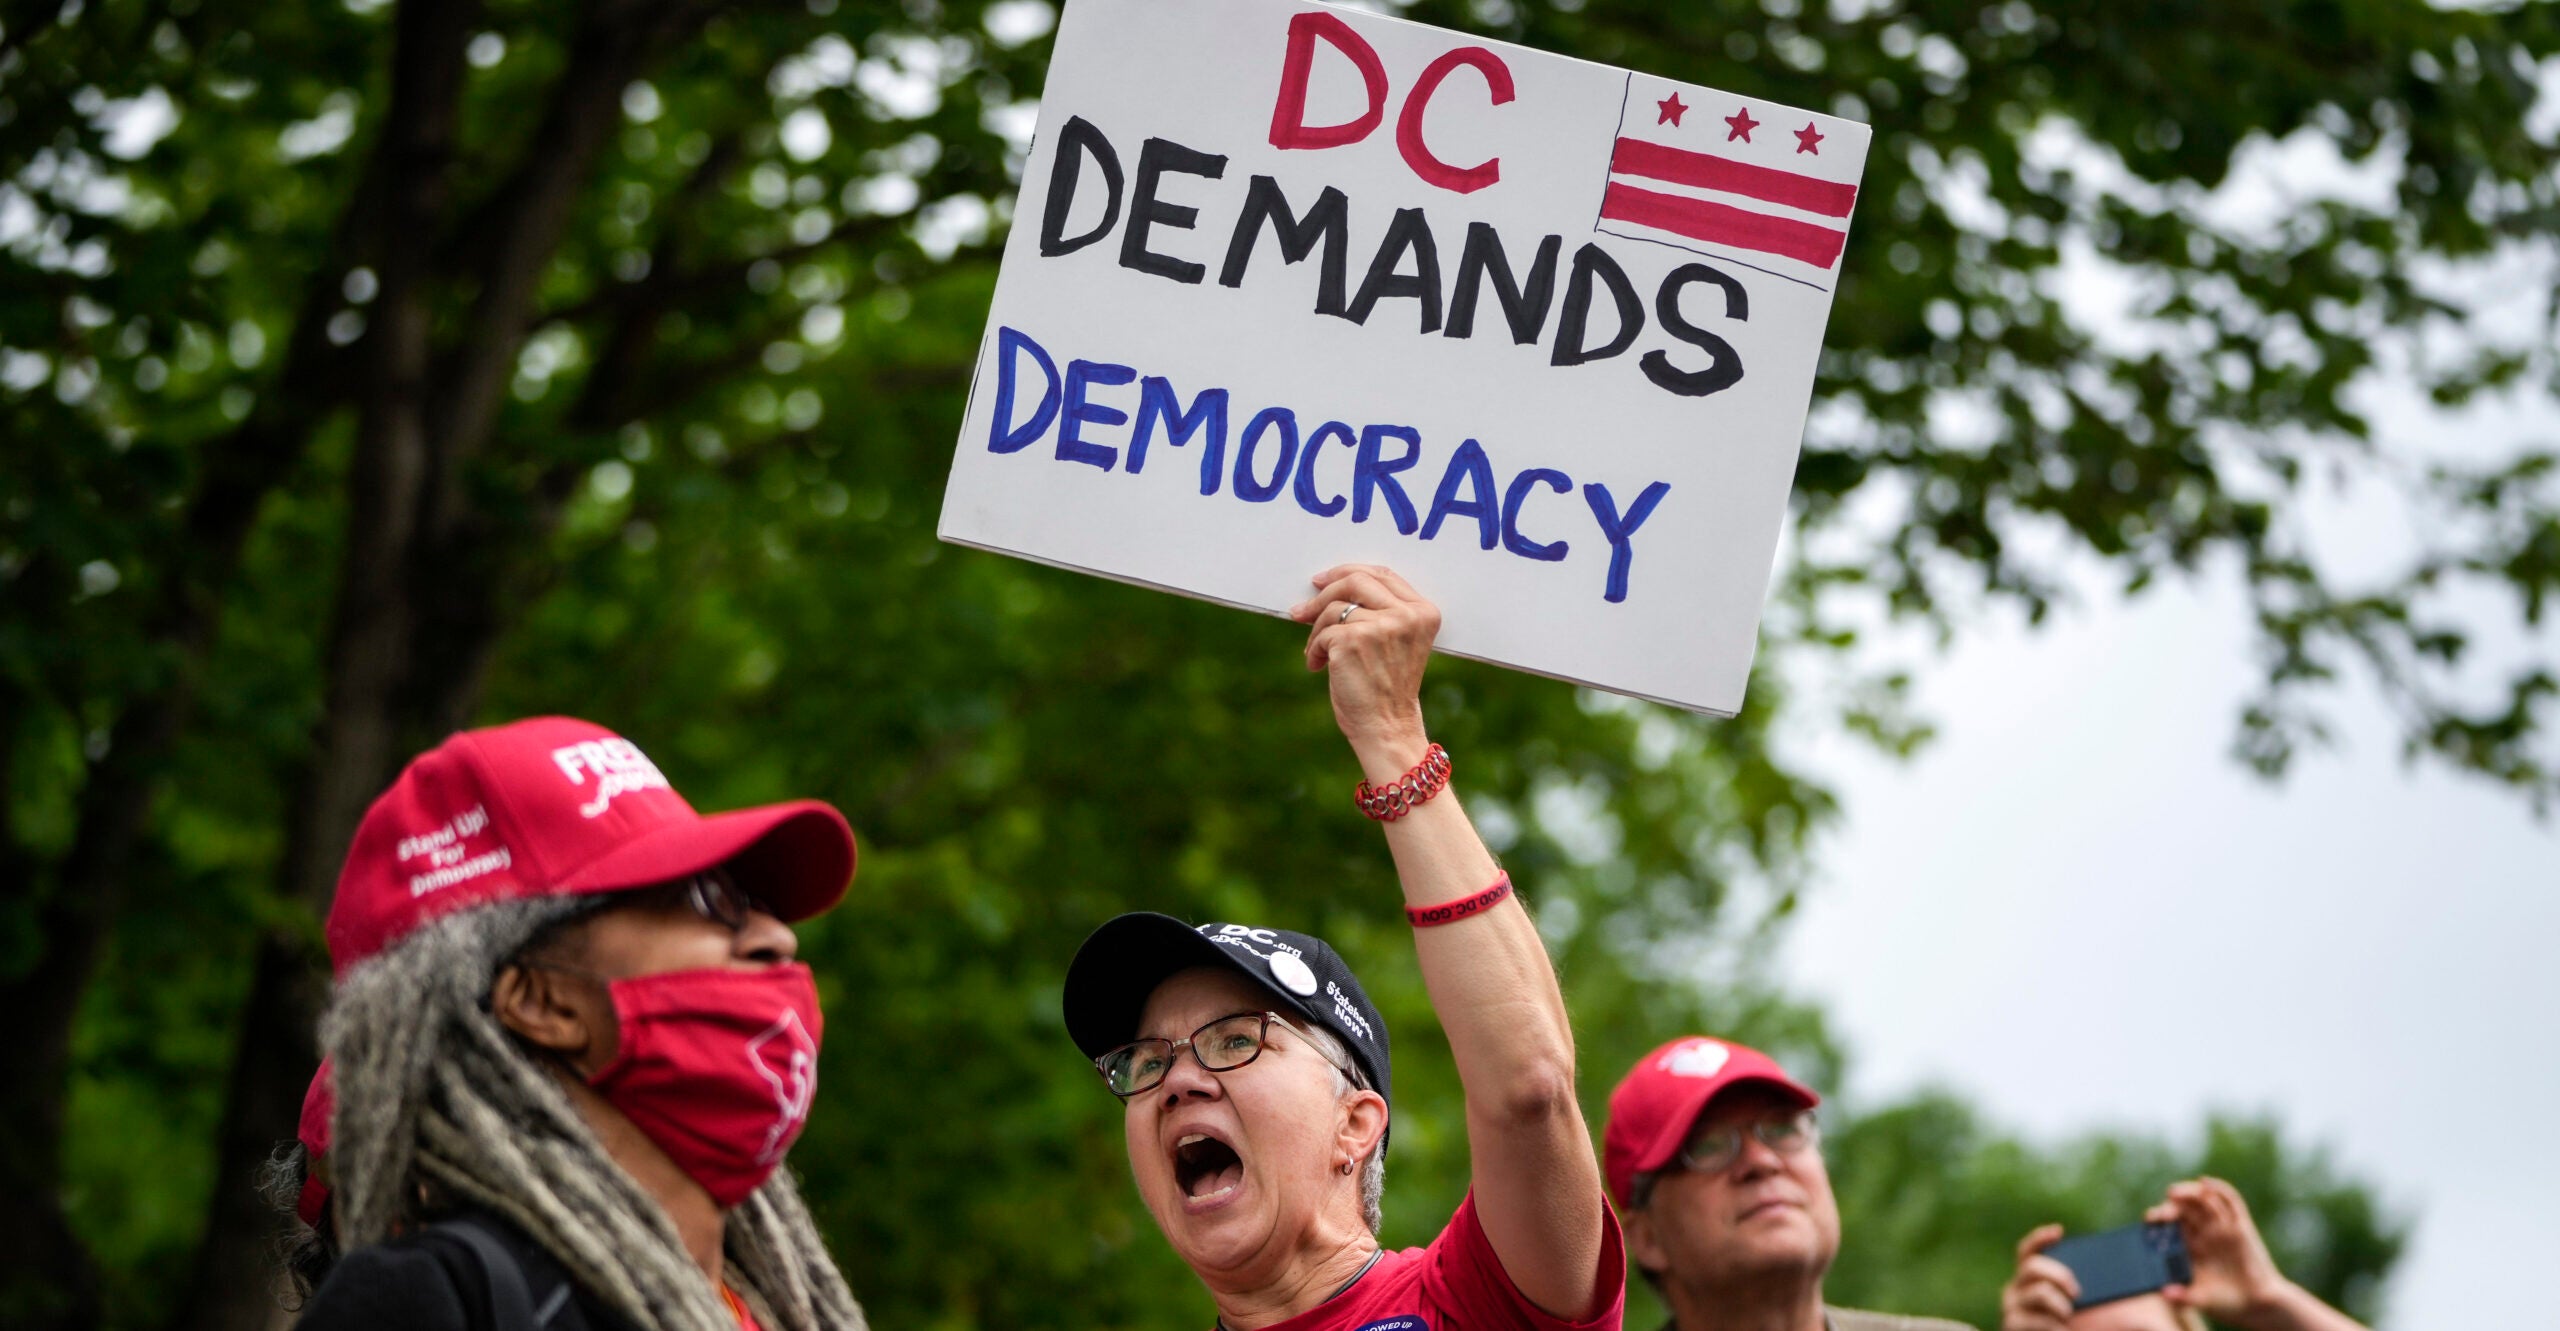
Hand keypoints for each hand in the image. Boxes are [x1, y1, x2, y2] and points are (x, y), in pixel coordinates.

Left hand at [1286, 565, 1437, 773]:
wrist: (1386, 728)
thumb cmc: (1386, 688)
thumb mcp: (1396, 641)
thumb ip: (1379, 611)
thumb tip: (1327, 586)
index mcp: (1424, 611)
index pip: (1383, 574)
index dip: (1348, 571)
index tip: (1323, 580)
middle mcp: (1407, 615)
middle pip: (1356, 580)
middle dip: (1324, 593)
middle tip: (1301, 610)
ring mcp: (1381, 626)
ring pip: (1334, 607)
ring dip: (1317, 631)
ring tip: (1319, 655)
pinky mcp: (1353, 640)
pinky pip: (1322, 632)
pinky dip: (1314, 649)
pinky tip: (1318, 667)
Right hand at [1999, 1224, 2080, 1330]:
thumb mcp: (2087, 1311)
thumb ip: (2090, 1292)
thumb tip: (2128, 1276)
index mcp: (2032, 1281)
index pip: (2028, 1251)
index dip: (2040, 1238)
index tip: (2060, 1232)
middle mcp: (2017, 1290)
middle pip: (2031, 1266)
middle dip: (2057, 1273)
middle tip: (2077, 1291)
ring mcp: (2012, 1310)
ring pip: (2036, 1292)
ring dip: (2058, 1302)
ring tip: (2069, 1316)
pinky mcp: (2010, 1326)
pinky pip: (2030, 1319)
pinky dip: (2051, 1325)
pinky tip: (2062, 1330)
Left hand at [2152, 1177, 2289, 1322]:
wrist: (2259, 1305)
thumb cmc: (2227, 1303)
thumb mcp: (2201, 1300)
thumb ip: (2183, 1297)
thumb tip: (2163, 1293)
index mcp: (2189, 1247)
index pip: (2169, 1224)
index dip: (2158, 1218)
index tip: (2150, 1220)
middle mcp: (2204, 1233)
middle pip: (2183, 1208)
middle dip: (2171, 1206)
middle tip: (2162, 1213)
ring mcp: (2222, 1227)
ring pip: (2203, 1200)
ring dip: (2188, 1192)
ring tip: (2174, 1193)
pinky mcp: (2242, 1225)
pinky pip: (2231, 1201)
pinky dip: (2219, 1188)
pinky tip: (2205, 1182)